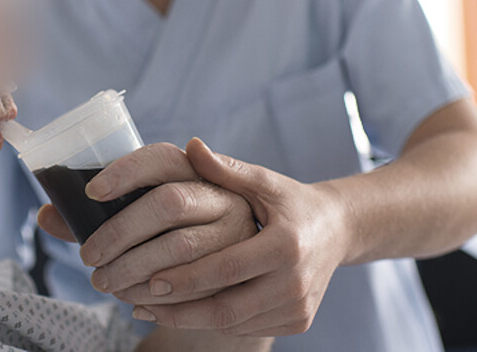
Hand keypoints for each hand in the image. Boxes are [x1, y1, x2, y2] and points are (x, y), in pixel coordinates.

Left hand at [37, 142, 257, 301]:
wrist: (239, 264)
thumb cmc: (176, 230)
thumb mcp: (148, 211)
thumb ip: (100, 214)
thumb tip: (45, 216)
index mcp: (194, 170)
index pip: (159, 158)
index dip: (126, 172)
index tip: (91, 193)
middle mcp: (220, 195)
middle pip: (169, 204)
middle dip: (121, 233)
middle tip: (88, 259)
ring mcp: (236, 231)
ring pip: (182, 249)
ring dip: (136, 271)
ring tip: (105, 284)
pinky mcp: (241, 269)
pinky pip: (200, 286)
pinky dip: (160, 300)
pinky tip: (136, 304)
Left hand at [129, 139, 348, 336]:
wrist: (337, 229)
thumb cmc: (292, 202)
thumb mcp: (263, 181)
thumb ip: (225, 169)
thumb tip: (191, 146)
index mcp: (286, 245)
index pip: (225, 269)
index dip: (185, 279)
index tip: (150, 280)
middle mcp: (295, 282)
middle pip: (226, 309)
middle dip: (178, 310)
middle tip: (139, 302)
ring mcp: (298, 307)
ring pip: (233, 325)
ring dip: (190, 321)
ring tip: (151, 308)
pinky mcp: (298, 322)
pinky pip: (247, 329)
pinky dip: (213, 324)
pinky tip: (183, 313)